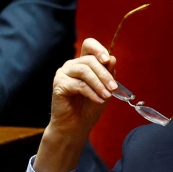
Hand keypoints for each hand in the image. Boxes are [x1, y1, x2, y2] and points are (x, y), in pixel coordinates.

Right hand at [35, 38, 119, 171]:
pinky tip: (99, 101)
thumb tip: (112, 58)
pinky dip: (91, 93)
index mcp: (83, 62)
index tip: (107, 60)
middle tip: (114, 88)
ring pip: (84, 70)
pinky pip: (78, 84)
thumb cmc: (90, 107)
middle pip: (89, 60)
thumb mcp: (105, 89)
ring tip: (107, 95)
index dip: (98, 49)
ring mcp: (63, 74)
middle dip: (104, 74)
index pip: (89, 45)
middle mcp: (72, 65)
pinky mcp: (59, 85)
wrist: (76, 126)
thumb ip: (108, 74)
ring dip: (99, 83)